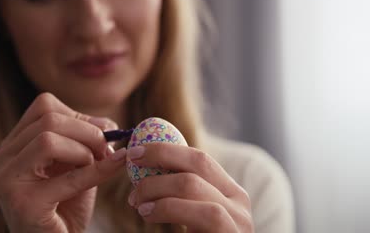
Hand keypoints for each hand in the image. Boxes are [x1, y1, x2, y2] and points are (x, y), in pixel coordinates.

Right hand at [0, 93, 126, 232]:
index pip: (43, 107)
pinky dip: (98, 170)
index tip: (101, 132)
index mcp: (11, 146)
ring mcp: (7, 181)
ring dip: (85, 150)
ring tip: (97, 165)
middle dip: (87, 131)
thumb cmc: (66, 206)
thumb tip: (109, 123)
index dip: (79, 115)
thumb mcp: (76, 165)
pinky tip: (117, 164)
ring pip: (49, 140)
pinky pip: (68, 177)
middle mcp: (1, 160)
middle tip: (107, 149)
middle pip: (48, 120)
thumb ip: (86, 141)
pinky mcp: (23, 204)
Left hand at [126, 143, 253, 232]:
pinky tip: (148, 214)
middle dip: (158, 159)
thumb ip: (177, 195)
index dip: (163, 149)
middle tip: (130, 167)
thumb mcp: (189, 216)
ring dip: (156, 188)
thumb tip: (141, 165)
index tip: (134, 151)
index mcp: (229, 191)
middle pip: (198, 162)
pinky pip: (203, 214)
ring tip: (136, 201)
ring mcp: (239, 221)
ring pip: (194, 186)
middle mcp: (239, 202)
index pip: (198, 156)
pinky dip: (168, 208)